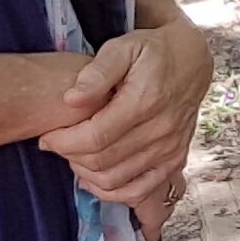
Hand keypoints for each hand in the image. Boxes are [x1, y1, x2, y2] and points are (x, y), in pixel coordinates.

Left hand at [37, 19, 214, 232]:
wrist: (192, 60)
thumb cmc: (152, 51)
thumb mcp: (123, 47)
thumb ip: (96, 72)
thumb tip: (70, 99)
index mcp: (144, 101)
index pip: (95, 137)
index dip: (64, 142)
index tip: (47, 137)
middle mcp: (160, 130)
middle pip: (102, 161)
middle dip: (71, 156)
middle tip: (58, 144)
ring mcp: (169, 149)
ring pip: (116, 180)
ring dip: (86, 174)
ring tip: (74, 156)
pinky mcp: (174, 161)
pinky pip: (139, 191)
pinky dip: (112, 193)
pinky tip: (95, 179)